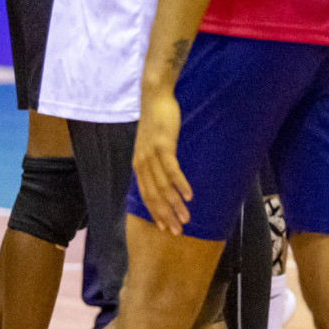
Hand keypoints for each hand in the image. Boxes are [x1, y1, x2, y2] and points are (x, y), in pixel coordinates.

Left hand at [133, 87, 192, 234]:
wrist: (154, 97)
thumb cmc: (157, 120)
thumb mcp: (153, 144)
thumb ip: (156, 160)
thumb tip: (165, 175)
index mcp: (139, 165)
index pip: (146, 196)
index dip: (156, 213)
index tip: (166, 227)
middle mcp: (142, 163)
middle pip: (154, 196)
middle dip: (166, 215)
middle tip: (178, 231)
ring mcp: (151, 155)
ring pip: (162, 187)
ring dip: (175, 205)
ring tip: (186, 217)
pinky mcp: (163, 146)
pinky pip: (171, 171)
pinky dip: (180, 185)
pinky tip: (189, 196)